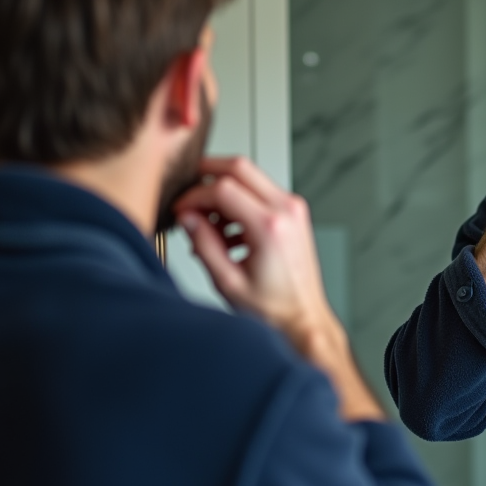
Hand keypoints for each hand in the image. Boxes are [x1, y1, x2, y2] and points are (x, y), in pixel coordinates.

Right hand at [174, 157, 381, 420]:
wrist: (303, 318)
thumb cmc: (274, 309)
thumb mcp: (228, 282)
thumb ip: (204, 245)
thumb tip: (187, 218)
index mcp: (270, 227)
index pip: (222, 188)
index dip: (194, 195)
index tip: (181, 210)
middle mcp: (286, 211)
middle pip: (239, 167)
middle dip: (206, 176)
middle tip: (188, 198)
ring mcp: (293, 209)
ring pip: (250, 176)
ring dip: (222, 193)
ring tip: (208, 228)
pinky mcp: (294, 214)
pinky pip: (260, 192)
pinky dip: (238, 203)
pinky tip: (226, 234)